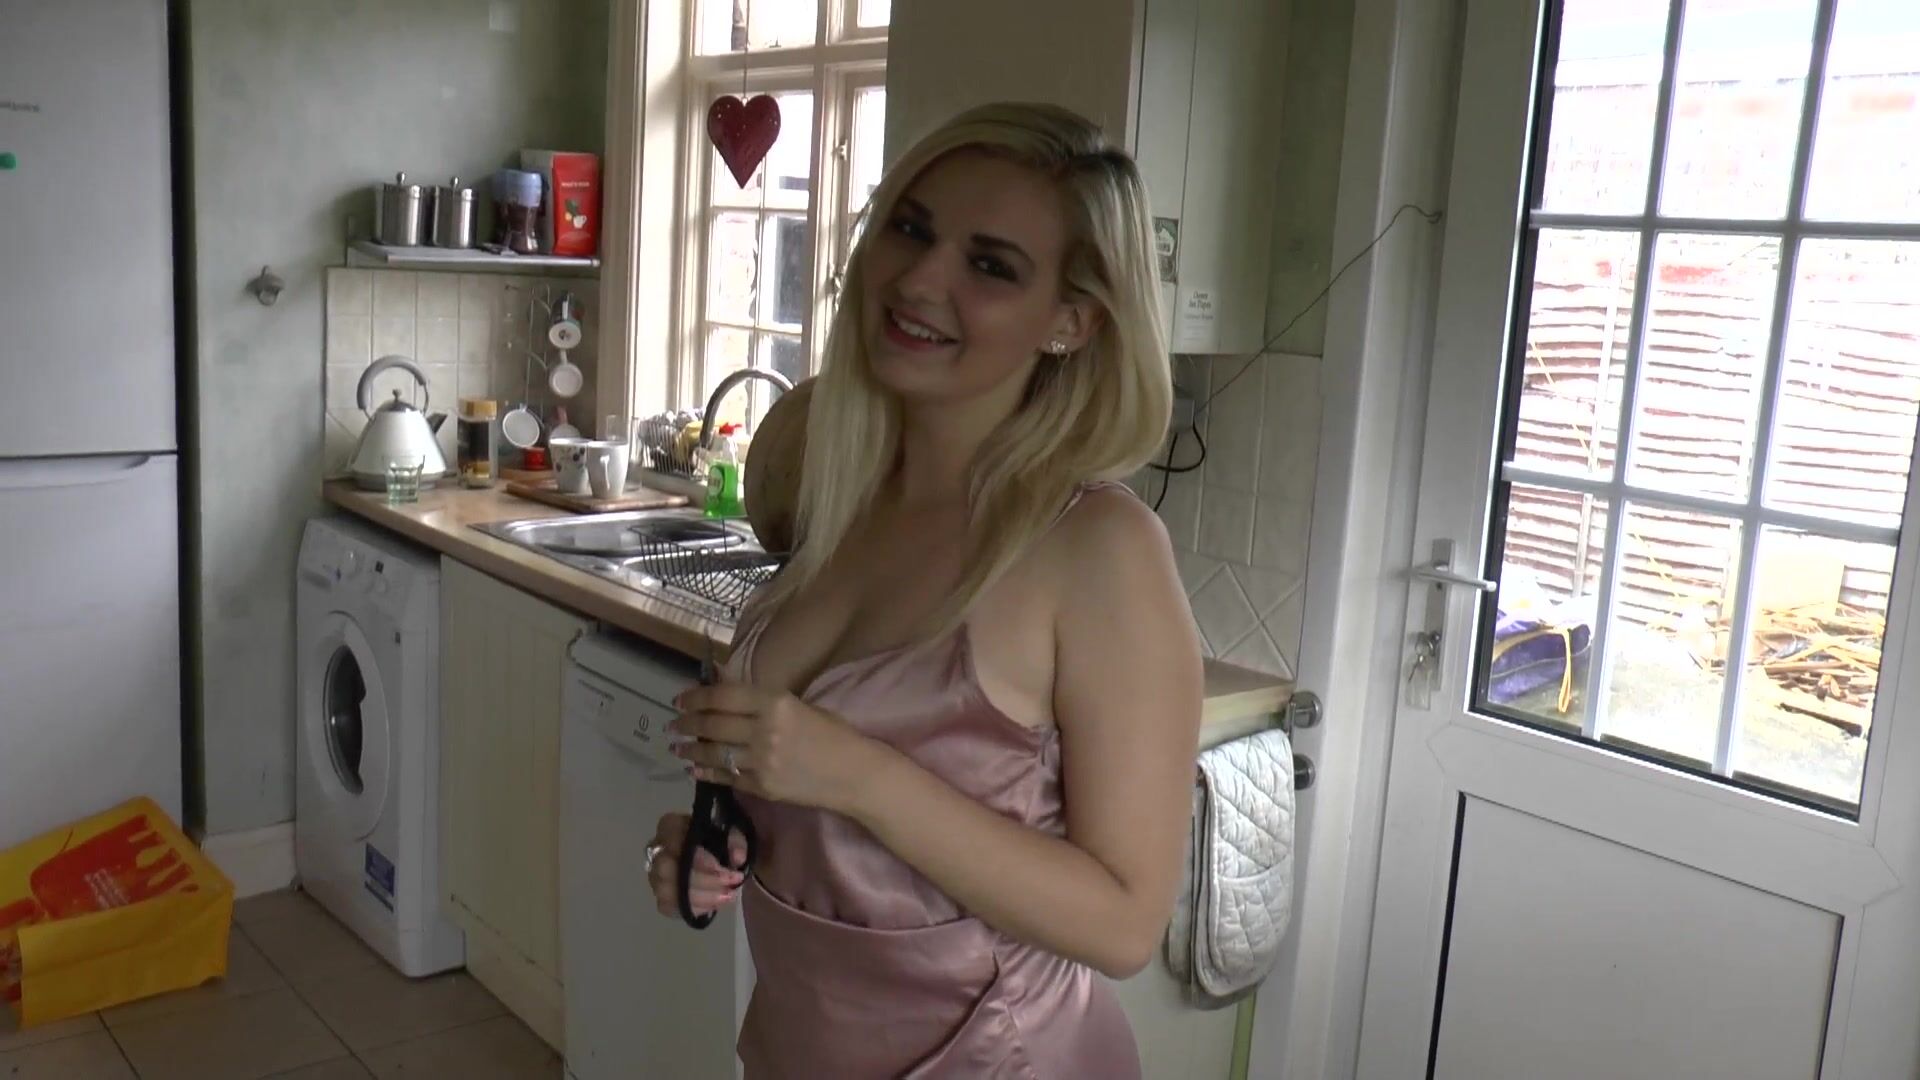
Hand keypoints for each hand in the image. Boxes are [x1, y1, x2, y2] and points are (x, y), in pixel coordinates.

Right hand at [646, 812, 749, 919]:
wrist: (712, 853)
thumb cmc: (717, 838)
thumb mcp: (730, 832)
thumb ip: (736, 841)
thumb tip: (737, 858)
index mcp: (670, 827)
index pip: (674, 841)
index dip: (698, 858)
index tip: (724, 868)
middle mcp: (656, 852)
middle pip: (666, 870)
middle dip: (702, 881)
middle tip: (729, 885)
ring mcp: (655, 876)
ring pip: (666, 892)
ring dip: (700, 898)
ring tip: (726, 897)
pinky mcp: (661, 896)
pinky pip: (669, 908)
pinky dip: (694, 908)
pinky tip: (714, 905)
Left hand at [670, 684, 893, 814]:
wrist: (855, 774)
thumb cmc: (833, 734)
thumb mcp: (798, 706)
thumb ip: (761, 700)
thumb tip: (723, 687)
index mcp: (775, 702)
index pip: (723, 696)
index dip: (696, 697)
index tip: (680, 699)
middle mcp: (764, 730)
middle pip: (712, 724)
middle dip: (687, 723)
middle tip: (673, 723)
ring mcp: (761, 761)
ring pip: (713, 752)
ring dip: (690, 749)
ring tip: (677, 746)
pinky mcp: (762, 787)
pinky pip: (726, 777)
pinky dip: (706, 771)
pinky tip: (695, 768)